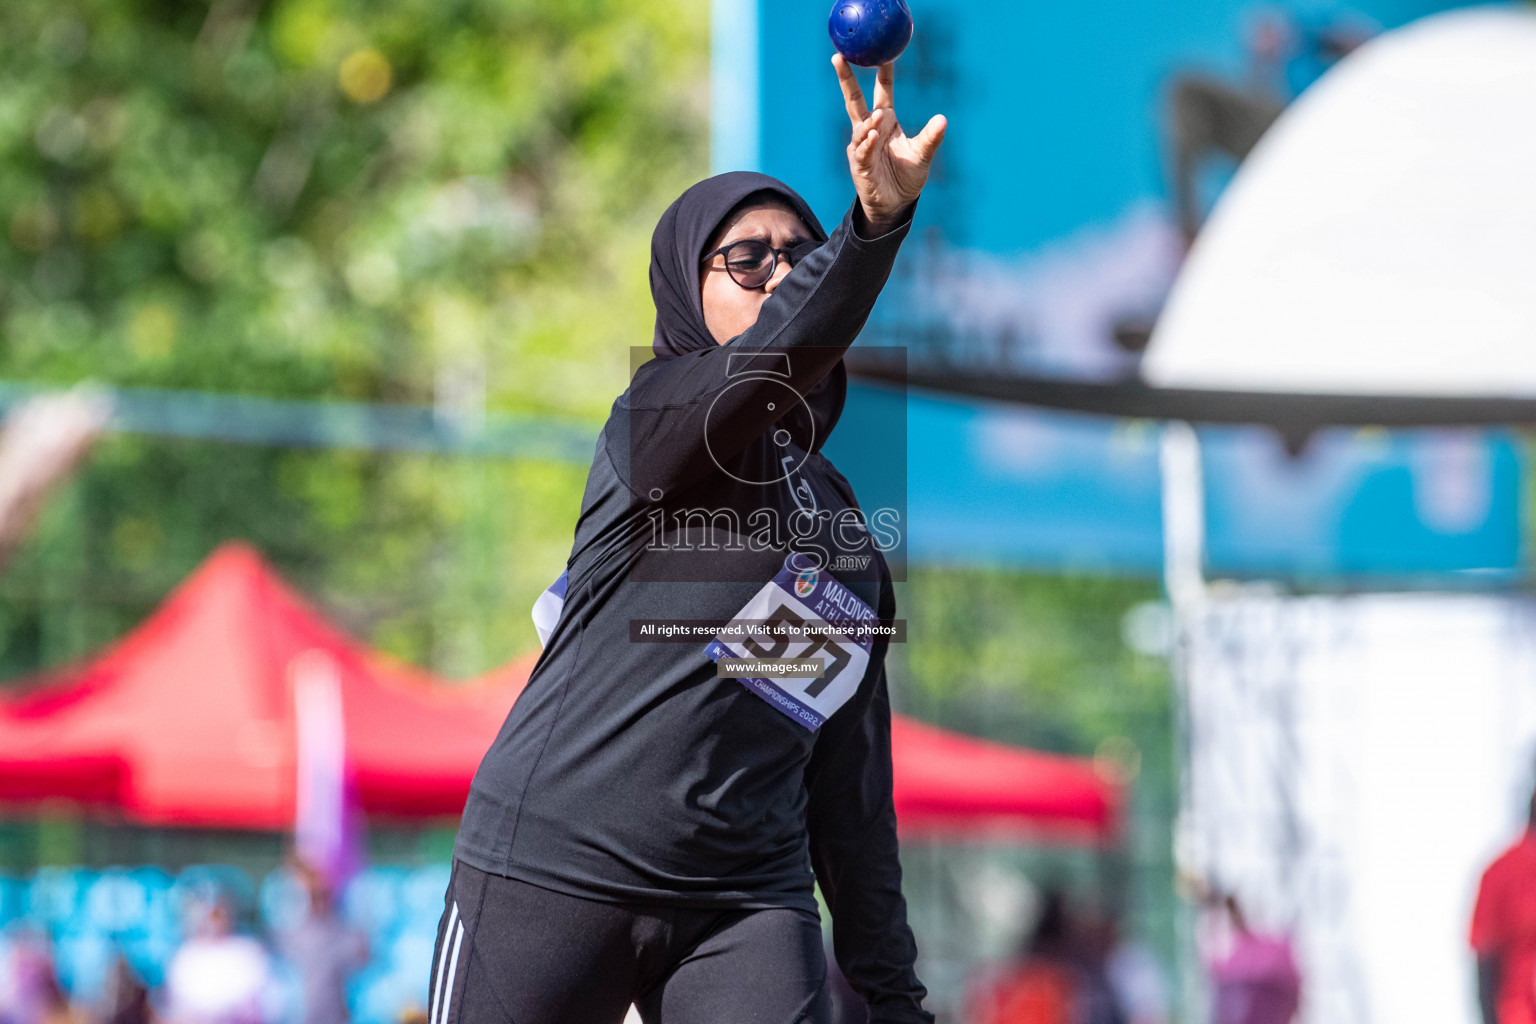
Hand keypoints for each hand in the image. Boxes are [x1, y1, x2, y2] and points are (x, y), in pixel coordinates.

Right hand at [833, 54, 946, 230]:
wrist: (896, 205)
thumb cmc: (906, 177)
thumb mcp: (922, 155)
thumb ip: (931, 137)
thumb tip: (942, 119)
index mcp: (886, 122)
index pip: (882, 91)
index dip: (882, 73)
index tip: (883, 52)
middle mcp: (871, 130)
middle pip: (855, 100)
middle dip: (846, 79)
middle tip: (839, 57)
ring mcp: (862, 147)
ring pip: (861, 127)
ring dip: (869, 121)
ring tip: (879, 117)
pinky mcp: (860, 166)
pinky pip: (862, 151)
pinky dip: (866, 143)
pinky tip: (872, 136)